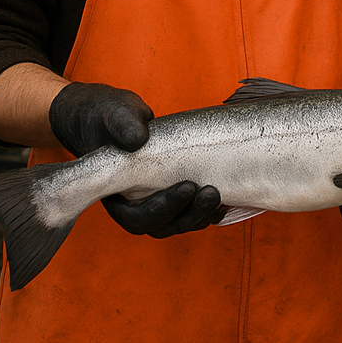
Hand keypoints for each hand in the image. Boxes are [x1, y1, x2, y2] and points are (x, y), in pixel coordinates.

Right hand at [49, 82, 224, 236]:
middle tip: (211, 192)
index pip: (138, 218)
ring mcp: (158, 202)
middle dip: (190, 214)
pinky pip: (193, 210)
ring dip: (203, 214)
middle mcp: (137, 206)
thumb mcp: (115, 115)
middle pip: (164, 226)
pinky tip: (229, 196)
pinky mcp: (175, 192)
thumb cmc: (112, 118)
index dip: (163, 208)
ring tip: (221, 195)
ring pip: (182, 222)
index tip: (187, 186)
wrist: (116, 120)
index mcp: (117, 196)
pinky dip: (211, 208)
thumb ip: (123, 125)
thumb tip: (138, 139)